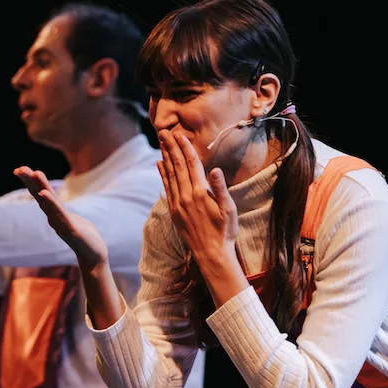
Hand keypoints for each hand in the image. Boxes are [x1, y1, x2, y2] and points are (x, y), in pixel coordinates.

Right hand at [15, 165, 107, 268]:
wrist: (94, 256)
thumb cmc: (84, 236)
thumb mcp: (70, 218)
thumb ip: (60, 210)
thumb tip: (54, 205)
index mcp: (55, 212)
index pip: (41, 194)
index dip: (31, 182)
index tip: (19, 169)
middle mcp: (54, 217)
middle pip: (40, 196)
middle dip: (30, 182)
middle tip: (19, 168)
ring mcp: (61, 223)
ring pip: (49, 203)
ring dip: (41, 187)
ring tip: (34, 173)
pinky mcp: (71, 229)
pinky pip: (60, 214)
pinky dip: (51, 203)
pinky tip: (44, 193)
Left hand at [157, 130, 238, 265]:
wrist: (211, 254)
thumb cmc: (225, 231)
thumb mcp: (229, 209)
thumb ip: (221, 188)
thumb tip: (215, 169)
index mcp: (200, 193)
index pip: (191, 165)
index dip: (185, 148)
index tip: (179, 134)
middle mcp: (186, 196)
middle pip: (177, 166)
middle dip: (171, 148)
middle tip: (164, 132)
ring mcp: (178, 204)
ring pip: (169, 175)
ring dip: (165, 157)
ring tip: (161, 143)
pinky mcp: (174, 211)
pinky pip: (166, 187)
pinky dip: (162, 174)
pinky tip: (159, 164)